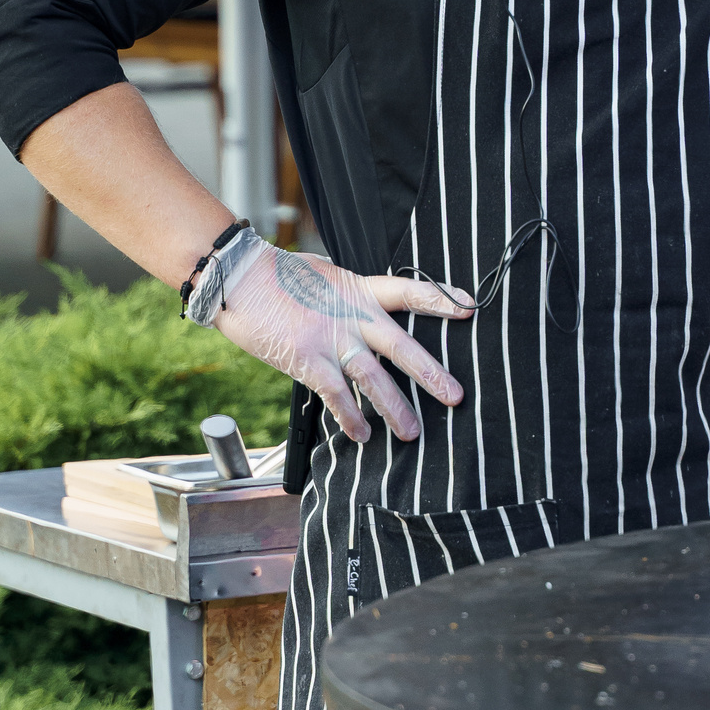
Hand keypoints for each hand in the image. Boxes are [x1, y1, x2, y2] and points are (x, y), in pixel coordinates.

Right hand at [216, 245, 473, 443]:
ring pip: (373, 378)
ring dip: (395, 408)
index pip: (408, 292)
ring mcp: (330, 339)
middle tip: (456, 396)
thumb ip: (348, 293)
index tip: (470, 307)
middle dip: (430, 373)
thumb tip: (361, 302)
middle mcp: (351, 315)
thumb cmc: (277, 275)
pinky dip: (350, 418)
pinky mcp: (306, 359)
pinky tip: (363, 435)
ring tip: (413, 433)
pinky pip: (335, 395)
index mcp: (359, 289)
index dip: (440, 299)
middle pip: (401, 346)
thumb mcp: (324, 274)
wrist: (238, 277)